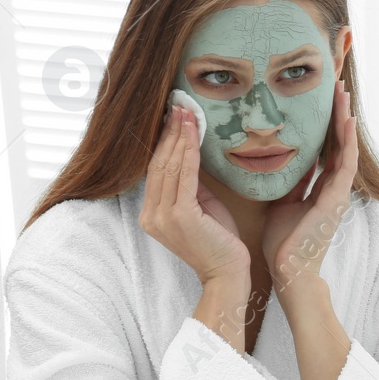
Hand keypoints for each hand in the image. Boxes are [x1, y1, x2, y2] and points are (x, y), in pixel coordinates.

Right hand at [140, 106, 249, 287]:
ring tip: (187, 112)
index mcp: (151, 214)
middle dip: (169, 132)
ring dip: (179, 136)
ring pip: (169, 166)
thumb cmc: (219, 242)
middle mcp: (151, 215)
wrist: (227, 274)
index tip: (173, 117)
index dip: (163, 141)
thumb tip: (191, 155)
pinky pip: (184, 175)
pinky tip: (194, 132)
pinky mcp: (180, 216)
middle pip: (158, 163)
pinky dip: (189, 150)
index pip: (155, 170)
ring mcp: (162, 217)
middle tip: (179, 105)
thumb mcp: (201, 208)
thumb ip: (191, 185)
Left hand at [263, 80, 358, 298]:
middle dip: (338, 114)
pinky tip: (346, 120)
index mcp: (319, 188)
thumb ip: (284, 182)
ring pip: (345, 147)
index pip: (325, 148)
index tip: (321, 99)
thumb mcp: (281, 203)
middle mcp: (332, 187)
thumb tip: (272, 162)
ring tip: (344, 93)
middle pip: (338, 142)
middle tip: (336, 86)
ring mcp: (337, 192)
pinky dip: (347, 141)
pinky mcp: (336, 199)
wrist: (288, 270)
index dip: (325, 124)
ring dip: (345, 119)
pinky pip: (345, 164)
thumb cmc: (283, 242)